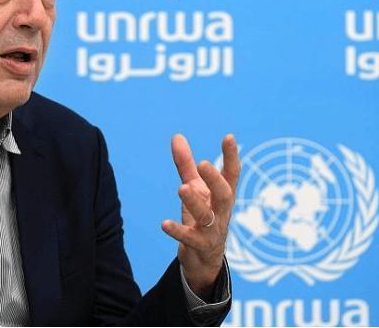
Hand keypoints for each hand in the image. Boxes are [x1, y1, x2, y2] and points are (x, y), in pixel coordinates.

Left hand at [161, 134, 239, 299]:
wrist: (203, 258)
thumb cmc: (203, 216)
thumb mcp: (194, 188)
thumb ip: (186, 165)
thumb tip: (177, 136)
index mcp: (222, 195)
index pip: (232, 174)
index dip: (231, 156)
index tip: (229, 137)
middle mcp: (221, 212)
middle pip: (224, 195)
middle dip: (215, 180)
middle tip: (204, 164)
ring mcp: (213, 230)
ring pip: (207, 216)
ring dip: (195, 203)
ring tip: (182, 188)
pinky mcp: (200, 246)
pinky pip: (191, 239)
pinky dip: (178, 231)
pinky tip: (164, 224)